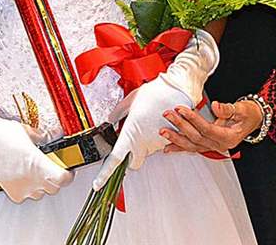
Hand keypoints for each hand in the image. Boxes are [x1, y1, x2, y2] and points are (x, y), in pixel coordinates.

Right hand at [0, 116, 72, 203]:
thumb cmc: (0, 133)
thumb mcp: (28, 132)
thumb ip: (43, 137)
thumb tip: (52, 136)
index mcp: (37, 164)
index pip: (62, 179)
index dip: (68, 175)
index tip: (67, 170)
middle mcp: (29, 179)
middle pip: (53, 188)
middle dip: (55, 178)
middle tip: (53, 167)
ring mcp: (20, 186)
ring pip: (39, 193)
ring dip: (41, 184)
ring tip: (36, 171)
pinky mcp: (10, 190)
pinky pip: (25, 195)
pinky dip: (27, 188)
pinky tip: (24, 176)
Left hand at [92, 75, 192, 189]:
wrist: (177, 90)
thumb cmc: (154, 93)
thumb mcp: (129, 101)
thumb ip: (118, 113)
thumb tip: (111, 120)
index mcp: (130, 134)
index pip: (114, 160)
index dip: (104, 175)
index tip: (98, 184)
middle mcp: (143, 143)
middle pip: (133, 162)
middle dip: (131, 157)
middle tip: (132, 140)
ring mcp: (157, 144)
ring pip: (147, 152)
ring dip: (146, 142)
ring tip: (149, 121)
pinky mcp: (169, 142)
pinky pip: (159, 145)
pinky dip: (157, 137)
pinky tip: (157, 122)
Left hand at [160, 99, 263, 153]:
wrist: (252, 120)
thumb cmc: (248, 114)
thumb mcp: (242, 109)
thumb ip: (228, 109)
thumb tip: (216, 106)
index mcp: (228, 137)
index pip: (207, 129)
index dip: (193, 119)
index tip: (181, 109)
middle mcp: (220, 145)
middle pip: (196, 137)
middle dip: (180, 126)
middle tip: (168, 115)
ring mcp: (213, 146)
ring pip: (192, 145)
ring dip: (176, 139)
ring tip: (163, 131)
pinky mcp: (209, 144)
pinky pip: (193, 148)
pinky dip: (179, 148)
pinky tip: (168, 148)